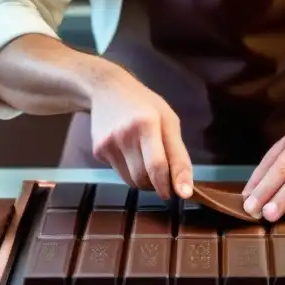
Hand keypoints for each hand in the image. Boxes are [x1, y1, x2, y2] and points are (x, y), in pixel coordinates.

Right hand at [89, 66, 192, 199]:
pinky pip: (119, 173)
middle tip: (165, 176)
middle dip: (158, 184)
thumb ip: (178, 155)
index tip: (180, 194)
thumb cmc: (145, 105)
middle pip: (144, 178)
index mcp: (146, 124)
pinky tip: (130, 151)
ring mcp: (107, 144)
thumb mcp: (169, 121)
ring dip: (144, 180)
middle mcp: (124, 135)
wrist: (107, 89)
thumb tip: (186, 190)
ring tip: (147, 160)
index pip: (157, 166)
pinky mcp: (97, 151)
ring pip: (131, 181)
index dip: (169, 184)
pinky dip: (129, 171)